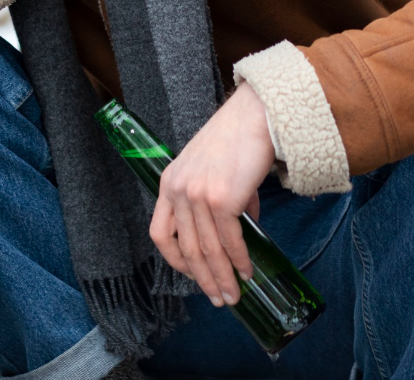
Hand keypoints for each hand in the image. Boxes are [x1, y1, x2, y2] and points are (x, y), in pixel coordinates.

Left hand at [150, 87, 274, 307]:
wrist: (254, 116)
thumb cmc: (235, 140)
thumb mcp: (211, 171)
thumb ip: (216, 202)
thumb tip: (238, 232)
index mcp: (168, 183)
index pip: (160, 233)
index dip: (175, 260)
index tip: (192, 276)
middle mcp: (178, 191)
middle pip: (186, 248)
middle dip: (203, 279)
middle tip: (218, 298)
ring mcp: (197, 195)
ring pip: (208, 249)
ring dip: (222, 277)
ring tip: (234, 294)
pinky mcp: (221, 199)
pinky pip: (230, 240)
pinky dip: (239, 260)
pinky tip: (247, 270)